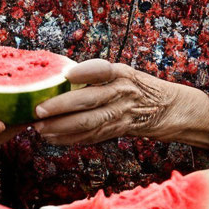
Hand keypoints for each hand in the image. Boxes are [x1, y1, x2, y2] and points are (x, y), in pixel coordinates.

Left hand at [30, 59, 208, 148]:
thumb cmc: (137, 86)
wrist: (170, 108)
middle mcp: (122, 92)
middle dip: (60, 107)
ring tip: (39, 128)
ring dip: (60, 127)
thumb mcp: (122, 73)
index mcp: (120, 73)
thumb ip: (95, 76)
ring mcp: (122, 113)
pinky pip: (92, 136)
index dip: (84, 73)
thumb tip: (57, 78)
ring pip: (88, 123)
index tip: (66, 75)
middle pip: (88, 100)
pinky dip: (71, 138)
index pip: (101, 70)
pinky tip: (53, 138)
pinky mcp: (120, 130)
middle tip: (38, 111)